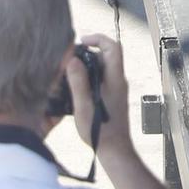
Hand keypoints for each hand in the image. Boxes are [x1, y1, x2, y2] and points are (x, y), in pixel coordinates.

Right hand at [64, 33, 130, 157]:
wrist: (115, 150)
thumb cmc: (100, 131)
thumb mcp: (83, 105)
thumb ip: (78, 81)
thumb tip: (72, 59)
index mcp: (115, 79)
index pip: (113, 47)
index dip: (98, 38)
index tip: (82, 41)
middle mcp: (119, 81)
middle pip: (107, 55)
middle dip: (89, 53)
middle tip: (70, 61)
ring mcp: (117, 89)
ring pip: (103, 68)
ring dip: (87, 67)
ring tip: (70, 76)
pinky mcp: (113, 97)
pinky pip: (102, 79)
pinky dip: (89, 77)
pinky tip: (76, 89)